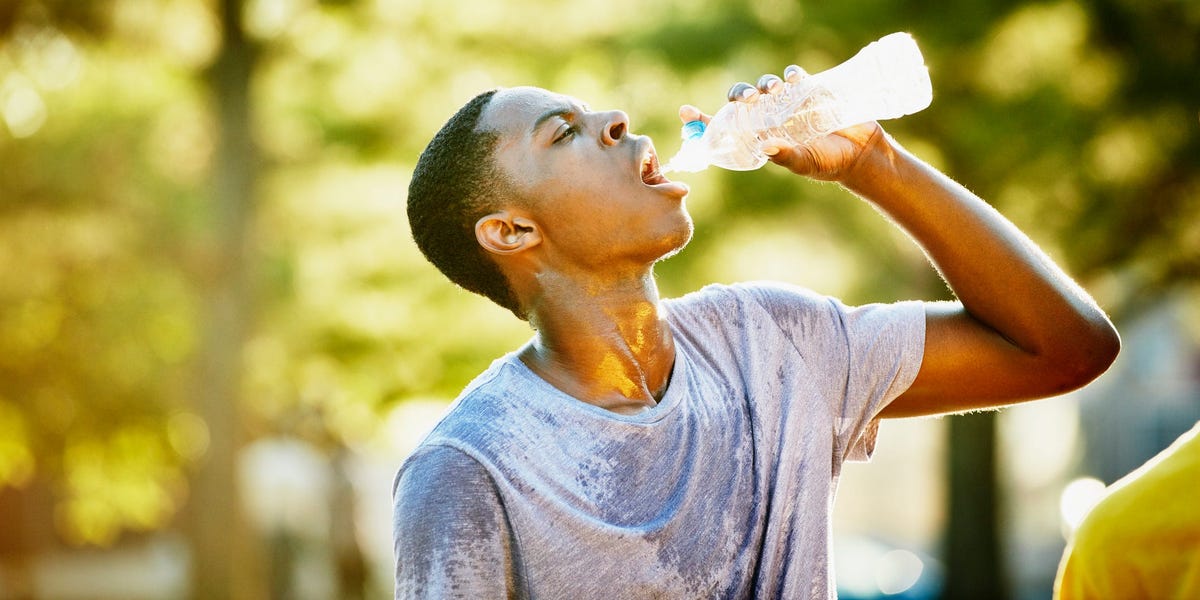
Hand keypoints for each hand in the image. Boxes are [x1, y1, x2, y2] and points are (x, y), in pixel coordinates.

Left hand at [679, 66, 885, 181]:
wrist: (862, 154)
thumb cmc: (830, 164)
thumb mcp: (806, 164)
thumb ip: (786, 156)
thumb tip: (767, 146)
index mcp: (761, 137)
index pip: (725, 126)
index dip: (703, 119)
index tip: (684, 111)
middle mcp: (770, 118)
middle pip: (742, 100)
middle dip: (738, 95)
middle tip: (745, 100)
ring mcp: (789, 103)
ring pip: (765, 86)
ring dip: (762, 84)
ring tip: (772, 90)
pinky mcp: (810, 91)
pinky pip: (793, 77)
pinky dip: (790, 75)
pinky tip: (793, 79)